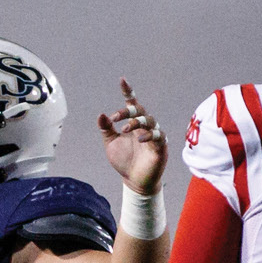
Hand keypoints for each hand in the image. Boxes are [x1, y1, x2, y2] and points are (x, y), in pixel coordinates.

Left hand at [97, 79, 167, 193]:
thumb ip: (106, 129)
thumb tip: (101, 114)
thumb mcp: (111, 144)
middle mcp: (144, 127)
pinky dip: (149, 135)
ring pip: (150, 121)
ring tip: (124, 129)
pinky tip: (139, 139)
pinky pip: (158, 136)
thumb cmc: (124, 162)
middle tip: (115, 119)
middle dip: (128, 112)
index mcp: (133, 124)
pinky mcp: (161, 148)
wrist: (133, 181)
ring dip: (137, 123)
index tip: (122, 80)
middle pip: (141, 112)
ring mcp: (154, 136)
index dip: (128, 92)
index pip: (132, 105)